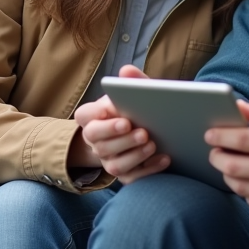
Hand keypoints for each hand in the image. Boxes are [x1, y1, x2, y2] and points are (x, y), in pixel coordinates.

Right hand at [74, 65, 170, 182]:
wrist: (145, 134)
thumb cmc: (135, 109)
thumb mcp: (134, 95)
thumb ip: (132, 82)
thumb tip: (127, 70)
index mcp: (93, 118)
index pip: (84, 116)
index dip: (96, 113)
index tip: (112, 107)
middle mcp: (97, 142)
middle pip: (98, 142)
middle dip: (118, 136)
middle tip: (141, 130)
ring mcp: (109, 161)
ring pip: (114, 164)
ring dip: (134, 154)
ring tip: (152, 143)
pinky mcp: (125, 176)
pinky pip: (133, 178)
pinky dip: (149, 170)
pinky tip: (164, 158)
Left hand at [206, 99, 248, 218]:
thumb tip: (239, 105)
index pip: (241, 139)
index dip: (220, 136)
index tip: (210, 133)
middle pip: (232, 165)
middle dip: (216, 156)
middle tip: (214, 149)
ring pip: (237, 184)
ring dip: (226, 172)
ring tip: (228, 162)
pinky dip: (243, 188)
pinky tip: (247, 178)